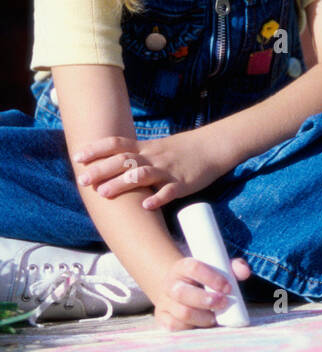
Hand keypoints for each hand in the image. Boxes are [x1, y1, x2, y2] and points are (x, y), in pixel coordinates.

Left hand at [72, 129, 226, 210]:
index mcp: (145, 148)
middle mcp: (153, 157)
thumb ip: (136, 156)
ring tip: (104, 193)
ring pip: (142, 175)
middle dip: (102, 170)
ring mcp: (167, 170)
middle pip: (124, 160)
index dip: (97, 150)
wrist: (212, 147)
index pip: (117, 145)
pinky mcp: (183, 183)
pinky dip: (157, 198)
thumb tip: (110, 166)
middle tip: (83, 180)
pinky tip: (146, 206)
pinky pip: (169, 191)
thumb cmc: (182, 150)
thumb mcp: (156, 148)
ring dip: (122, 183)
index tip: (78, 157)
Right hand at [153, 254, 251, 330]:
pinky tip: (201, 323)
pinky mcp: (163, 318)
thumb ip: (233, 268)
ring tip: (214, 317)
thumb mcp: (218, 269)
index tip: (227, 287)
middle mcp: (170, 284)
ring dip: (203, 317)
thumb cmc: (205, 280)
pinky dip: (191, 327)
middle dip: (206, 300)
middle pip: (182, 292)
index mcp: (182, 267)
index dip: (211, 278)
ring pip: (182, 313)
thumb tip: (244, 272)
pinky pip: (175, 327)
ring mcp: (165, 302)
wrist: (181, 288)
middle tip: (223, 303)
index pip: (193, 268)